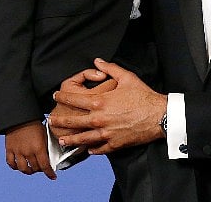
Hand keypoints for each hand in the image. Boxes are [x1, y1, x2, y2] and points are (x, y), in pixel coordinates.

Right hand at [4, 120, 56, 179]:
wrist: (20, 115)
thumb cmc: (34, 123)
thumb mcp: (44, 134)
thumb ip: (46, 146)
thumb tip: (49, 156)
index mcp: (38, 148)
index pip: (45, 166)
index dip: (49, 173)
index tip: (52, 176)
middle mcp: (28, 152)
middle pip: (35, 168)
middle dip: (40, 170)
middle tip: (42, 168)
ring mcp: (18, 151)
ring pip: (23, 168)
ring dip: (28, 171)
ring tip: (30, 169)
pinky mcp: (9, 149)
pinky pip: (11, 163)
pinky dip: (15, 166)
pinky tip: (18, 166)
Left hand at [50, 58, 166, 154]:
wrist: (159, 116)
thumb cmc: (143, 96)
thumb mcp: (127, 77)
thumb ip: (109, 68)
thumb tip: (97, 61)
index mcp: (99, 102)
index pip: (74, 99)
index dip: (62, 97)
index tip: (55, 96)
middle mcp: (99, 119)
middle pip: (73, 122)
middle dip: (60, 121)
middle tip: (51, 121)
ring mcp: (106, 134)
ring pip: (83, 139)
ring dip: (71, 140)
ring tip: (62, 140)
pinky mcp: (115, 144)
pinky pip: (99, 149)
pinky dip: (92, 150)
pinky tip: (87, 149)